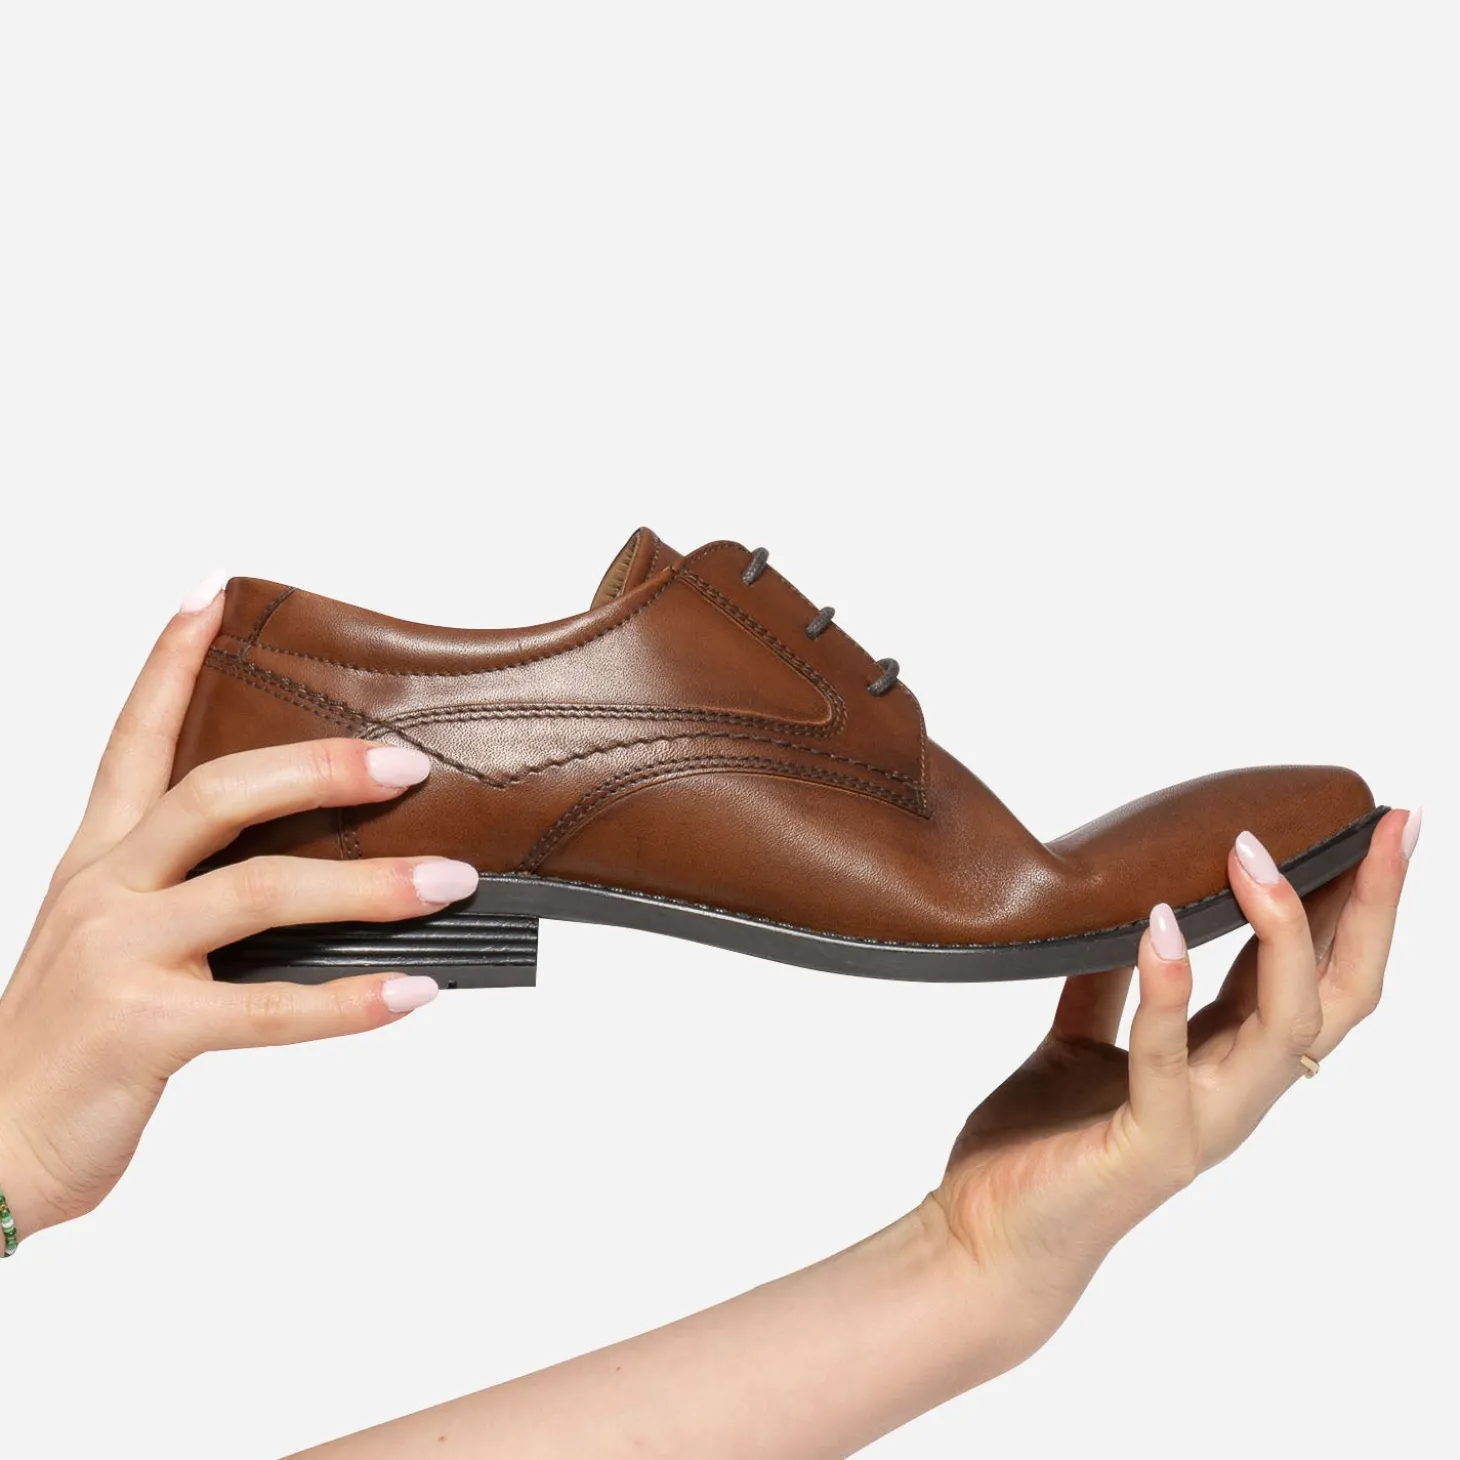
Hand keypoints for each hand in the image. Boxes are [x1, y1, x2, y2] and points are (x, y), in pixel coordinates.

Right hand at [0, 578, 474, 1243]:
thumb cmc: (69, 1043)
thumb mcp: (117, 945)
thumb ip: (199, 898)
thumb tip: (335, 874)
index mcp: (98, 860)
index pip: (134, 737)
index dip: (170, 662)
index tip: (211, 594)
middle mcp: (105, 890)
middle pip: (215, 795)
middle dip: (316, 769)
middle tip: (403, 764)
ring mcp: (119, 957)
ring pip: (258, 893)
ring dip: (368, 884)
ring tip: (449, 880)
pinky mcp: (142, 1031)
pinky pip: (267, 1009)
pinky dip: (348, 1001)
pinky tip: (412, 992)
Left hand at [927, 810, 1416, 1361]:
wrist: (980, 1238)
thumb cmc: (1041, 1146)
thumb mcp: (1083, 1043)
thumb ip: (1117, 988)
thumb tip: (1132, 911)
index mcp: (1224, 1060)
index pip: (1315, 973)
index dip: (1354, 905)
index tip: (1380, 827)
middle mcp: (1235, 1091)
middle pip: (1337, 996)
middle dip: (1373, 909)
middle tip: (1389, 827)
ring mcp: (1202, 1123)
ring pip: (1284, 1026)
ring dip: (1279, 934)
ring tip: (1257, 856)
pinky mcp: (1150, 1145)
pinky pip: (1168, 1060)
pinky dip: (1169, 988)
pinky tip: (1163, 926)